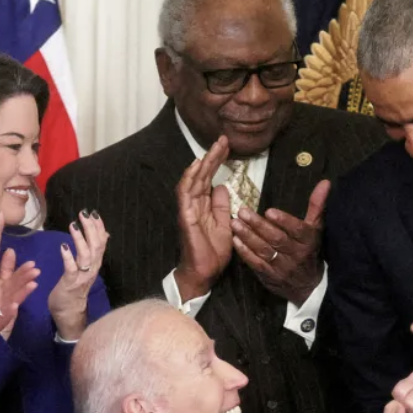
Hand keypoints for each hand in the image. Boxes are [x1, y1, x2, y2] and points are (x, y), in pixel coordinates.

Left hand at [0, 210, 39, 357]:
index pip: (9, 280)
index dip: (18, 271)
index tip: (30, 262)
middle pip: (13, 289)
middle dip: (24, 280)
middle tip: (35, 269)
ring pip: (11, 303)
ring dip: (22, 295)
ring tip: (32, 285)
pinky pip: (1, 321)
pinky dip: (8, 314)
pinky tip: (14, 306)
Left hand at [48, 209, 109, 339]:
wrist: (69, 311)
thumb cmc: (75, 287)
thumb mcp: (87, 267)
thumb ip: (94, 251)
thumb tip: (105, 234)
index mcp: (96, 263)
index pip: (101, 242)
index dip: (99, 227)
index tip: (94, 213)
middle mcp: (92, 268)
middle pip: (96, 246)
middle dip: (91, 228)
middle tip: (83, 213)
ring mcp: (82, 276)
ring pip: (85, 255)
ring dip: (80, 239)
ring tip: (74, 225)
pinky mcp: (70, 283)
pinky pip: (71, 269)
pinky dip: (68, 257)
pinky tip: (64, 246)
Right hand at [173, 136, 233, 299]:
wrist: (205, 272)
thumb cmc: (213, 251)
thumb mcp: (225, 224)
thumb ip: (223, 206)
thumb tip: (223, 186)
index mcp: (204, 205)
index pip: (210, 178)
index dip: (217, 161)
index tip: (228, 147)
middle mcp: (194, 204)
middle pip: (202, 175)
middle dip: (212, 156)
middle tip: (223, 139)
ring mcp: (188, 209)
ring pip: (193, 180)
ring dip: (203, 163)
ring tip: (214, 148)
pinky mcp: (185, 216)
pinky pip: (185, 194)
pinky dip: (189, 179)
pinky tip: (196, 166)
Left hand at [231, 180, 328, 304]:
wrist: (308, 287)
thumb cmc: (310, 251)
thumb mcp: (316, 228)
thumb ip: (317, 205)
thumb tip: (324, 182)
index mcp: (308, 241)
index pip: (297, 230)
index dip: (284, 221)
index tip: (269, 211)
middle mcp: (296, 254)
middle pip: (277, 239)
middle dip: (259, 225)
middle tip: (243, 212)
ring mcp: (282, 267)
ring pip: (264, 251)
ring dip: (248, 237)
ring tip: (235, 223)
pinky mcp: (270, 276)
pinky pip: (257, 264)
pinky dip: (245, 253)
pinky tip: (235, 241)